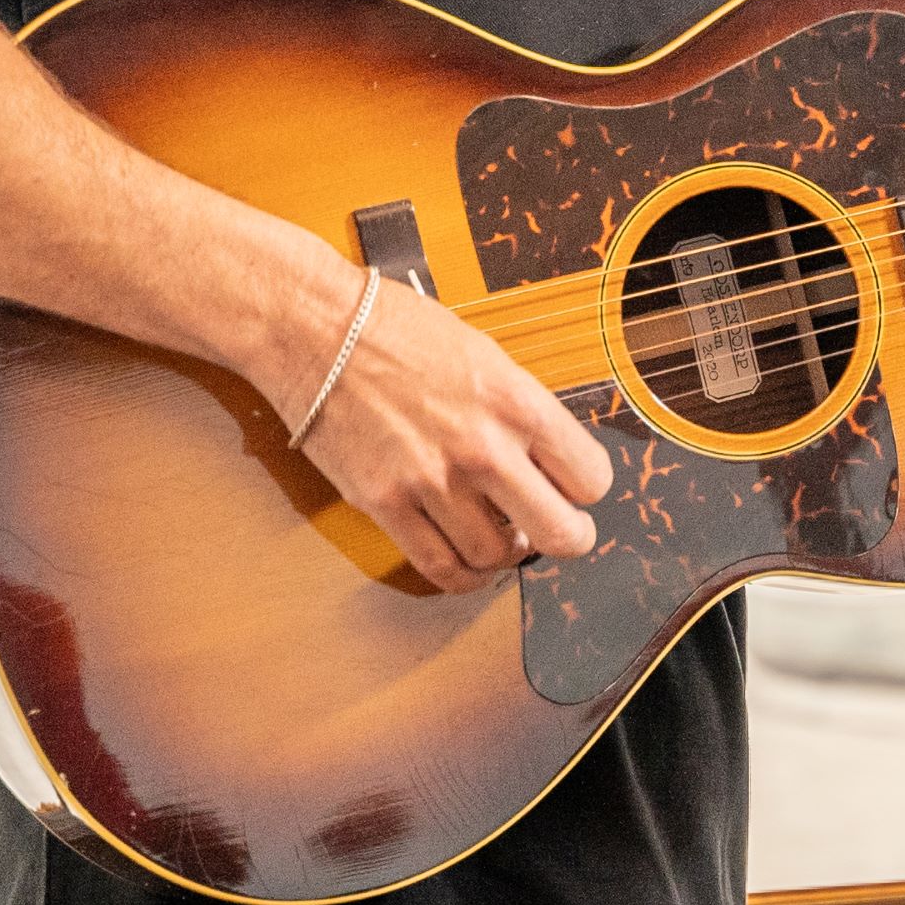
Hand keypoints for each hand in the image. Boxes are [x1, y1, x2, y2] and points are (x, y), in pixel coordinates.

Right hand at [286, 271, 610, 588]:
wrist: (314, 328)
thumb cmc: (393, 328)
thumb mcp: (482, 353)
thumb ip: (518, 409)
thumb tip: (545, 457)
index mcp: (515, 401)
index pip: (591, 478)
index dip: (587, 490)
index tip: (574, 489)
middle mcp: (482, 446)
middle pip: (562, 534)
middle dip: (569, 539)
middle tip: (558, 532)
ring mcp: (433, 480)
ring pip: (497, 557)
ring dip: (506, 554)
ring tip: (498, 534)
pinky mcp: (386, 503)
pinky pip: (440, 566)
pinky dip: (462, 576)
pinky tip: (466, 561)